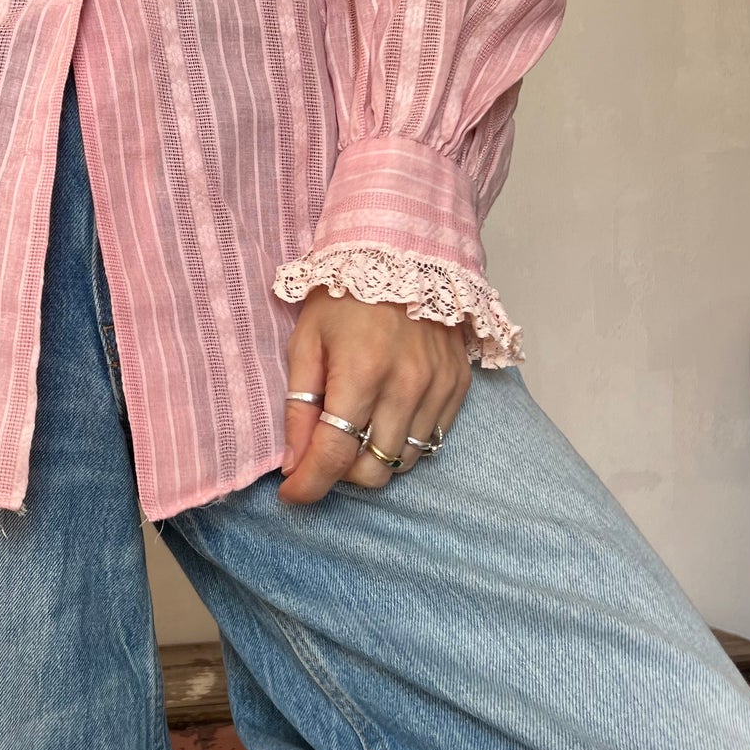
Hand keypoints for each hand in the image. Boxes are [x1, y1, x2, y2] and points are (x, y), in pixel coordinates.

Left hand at [278, 289, 471, 504]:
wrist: (403, 254)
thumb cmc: (344, 296)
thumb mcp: (306, 342)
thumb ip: (300, 406)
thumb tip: (294, 463)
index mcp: (361, 373)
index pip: (335, 455)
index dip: (309, 484)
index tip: (291, 495)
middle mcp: (406, 386)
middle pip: (373, 469)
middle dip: (341, 473)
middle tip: (324, 451)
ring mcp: (438, 388)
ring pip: (404, 461)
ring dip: (374, 459)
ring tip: (355, 431)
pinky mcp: (458, 386)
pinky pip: (431, 440)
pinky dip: (402, 441)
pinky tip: (385, 417)